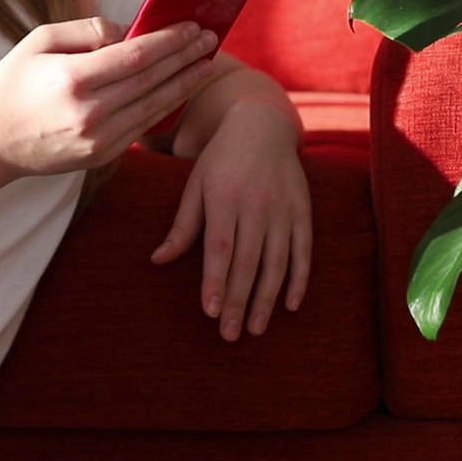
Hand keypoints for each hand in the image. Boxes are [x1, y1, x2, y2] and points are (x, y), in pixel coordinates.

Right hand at [0, 17, 217, 179]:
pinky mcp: (102, 156)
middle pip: (152, 80)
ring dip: (185, 83)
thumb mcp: (40, 41)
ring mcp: (98, 139)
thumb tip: (131, 30)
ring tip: (206, 64)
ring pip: (155, 106)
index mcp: (73, 79)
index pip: (136, 55)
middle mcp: (89, 113)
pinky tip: (182, 90)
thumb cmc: (13, 83)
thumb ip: (88, 30)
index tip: (193, 26)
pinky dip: (167, 107)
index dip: (170, 40)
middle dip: (186, 57)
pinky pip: (144, 127)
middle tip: (210, 40)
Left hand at [151, 103, 311, 340]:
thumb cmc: (220, 161)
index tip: (211, 312)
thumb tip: (157, 261)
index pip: (219, 248)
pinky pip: (304, 251)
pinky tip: (291, 305)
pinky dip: (300, 279)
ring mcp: (283, 208)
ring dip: (267, 298)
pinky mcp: (304, 211)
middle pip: (248, 261)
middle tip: (231, 334)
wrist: (262, 126)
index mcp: (224, 197)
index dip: (216, 282)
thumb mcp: (195, 185)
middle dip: (239, 301)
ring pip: (277, 261)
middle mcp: (256, 204)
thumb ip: (182, 226)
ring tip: (256, 329)